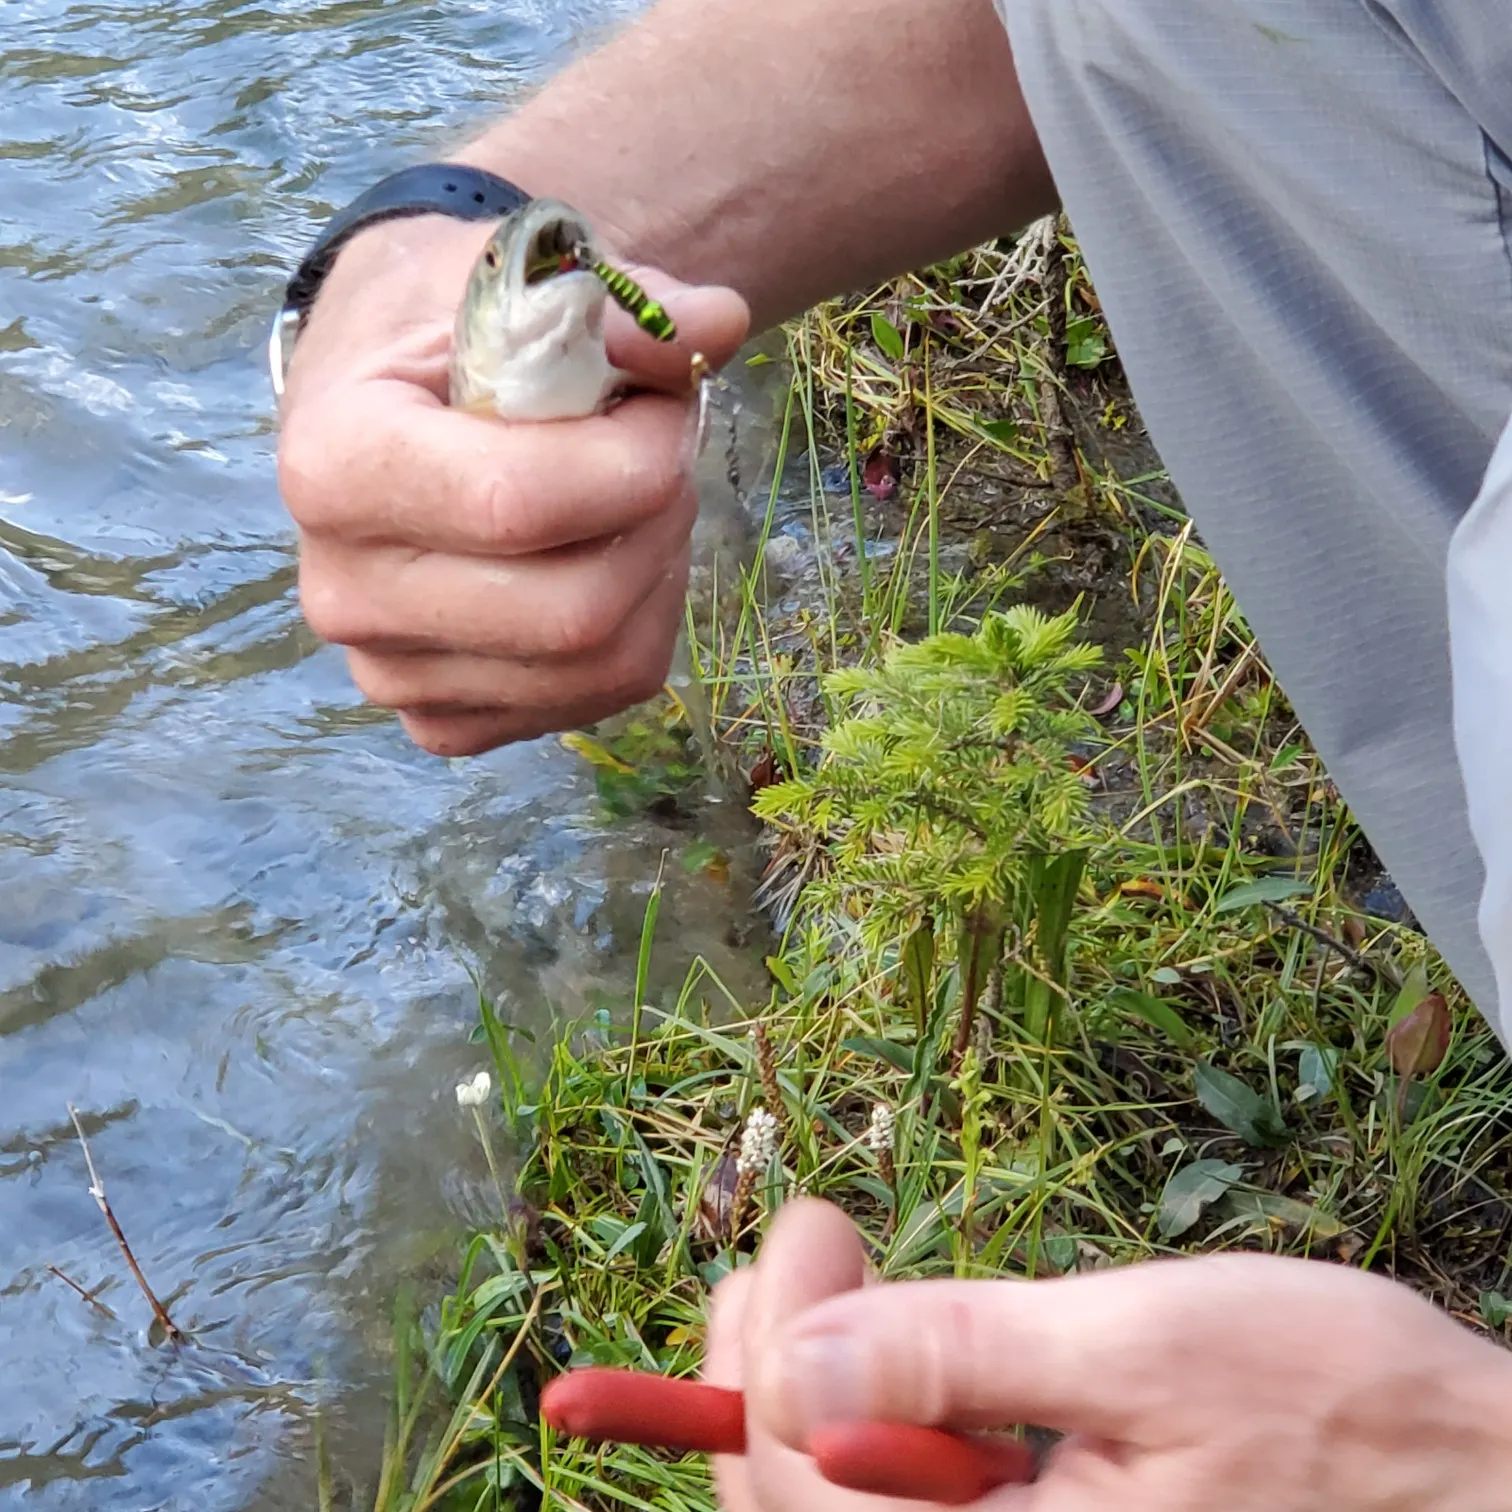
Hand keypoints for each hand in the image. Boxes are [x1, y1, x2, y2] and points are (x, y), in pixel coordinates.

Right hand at [275, 212, 749, 756]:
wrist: (382, 394)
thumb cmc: (443, 328)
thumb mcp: (520, 278)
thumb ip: (625, 304)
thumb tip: (720, 323)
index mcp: (337, 466)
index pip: (516, 504)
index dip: (633, 458)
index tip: (665, 401)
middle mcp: (344, 592)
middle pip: (573, 611)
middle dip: (658, 522)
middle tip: (662, 457)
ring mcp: (391, 673)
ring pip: (600, 665)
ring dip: (658, 574)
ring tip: (636, 503)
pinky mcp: (443, 721)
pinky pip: (594, 698)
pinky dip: (636, 629)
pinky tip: (605, 562)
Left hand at [708, 1199, 1511, 1510]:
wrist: (1459, 1477)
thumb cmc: (1326, 1405)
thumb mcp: (1139, 1353)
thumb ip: (965, 1358)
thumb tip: (801, 1353)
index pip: (809, 1487)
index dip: (773, 1349)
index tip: (812, 1224)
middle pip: (800, 1509)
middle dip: (764, 1370)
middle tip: (782, 1250)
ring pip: (841, 1508)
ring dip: (801, 1390)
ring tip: (809, 1279)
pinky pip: (907, 1503)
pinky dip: (864, 1420)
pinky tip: (874, 1347)